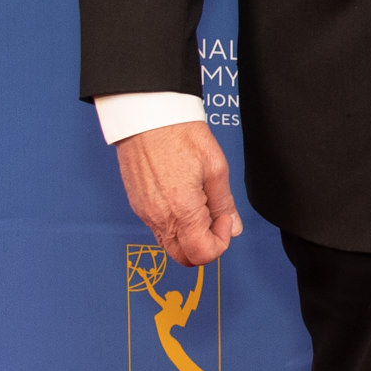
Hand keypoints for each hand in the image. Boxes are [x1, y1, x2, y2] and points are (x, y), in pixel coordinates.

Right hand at [118, 120, 240, 264]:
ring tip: (199, 203)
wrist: (146, 115)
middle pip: (182, 256)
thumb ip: (224, 202)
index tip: (224, 220)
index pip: (201, 254)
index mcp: (181, 211)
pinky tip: (182, 198)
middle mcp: (158, 217)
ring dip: (188, 235)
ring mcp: (144, 212)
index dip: (220, 243)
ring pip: (169, 243)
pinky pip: (156, 227)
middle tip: (214, 218)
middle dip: (203, 245)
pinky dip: (173, 224)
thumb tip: (233, 227)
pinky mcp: (137, 203)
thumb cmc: (178, 133)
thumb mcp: (215, 167)